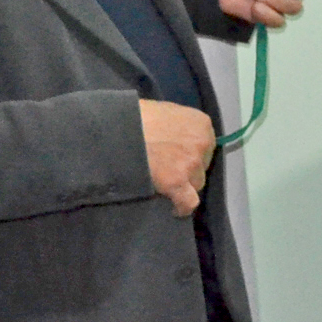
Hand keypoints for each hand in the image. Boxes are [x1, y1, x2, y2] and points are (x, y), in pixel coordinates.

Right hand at [141, 100, 213, 216]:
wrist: (115, 129)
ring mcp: (191, 163)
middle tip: (167, 170)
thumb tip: (175, 136)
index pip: (205, 146)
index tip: (177, 157)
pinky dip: (181, 207)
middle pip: (202, 166)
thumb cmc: (135, 116)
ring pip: (196, 183)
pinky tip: (173, 208)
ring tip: (163, 185)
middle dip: (187, 170)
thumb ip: (177, 125)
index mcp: (201, 124)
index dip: (190, 154)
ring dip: (182, 186)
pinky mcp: (177, 182)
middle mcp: (202, 143)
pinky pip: (188, 202)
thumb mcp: (164, 112)